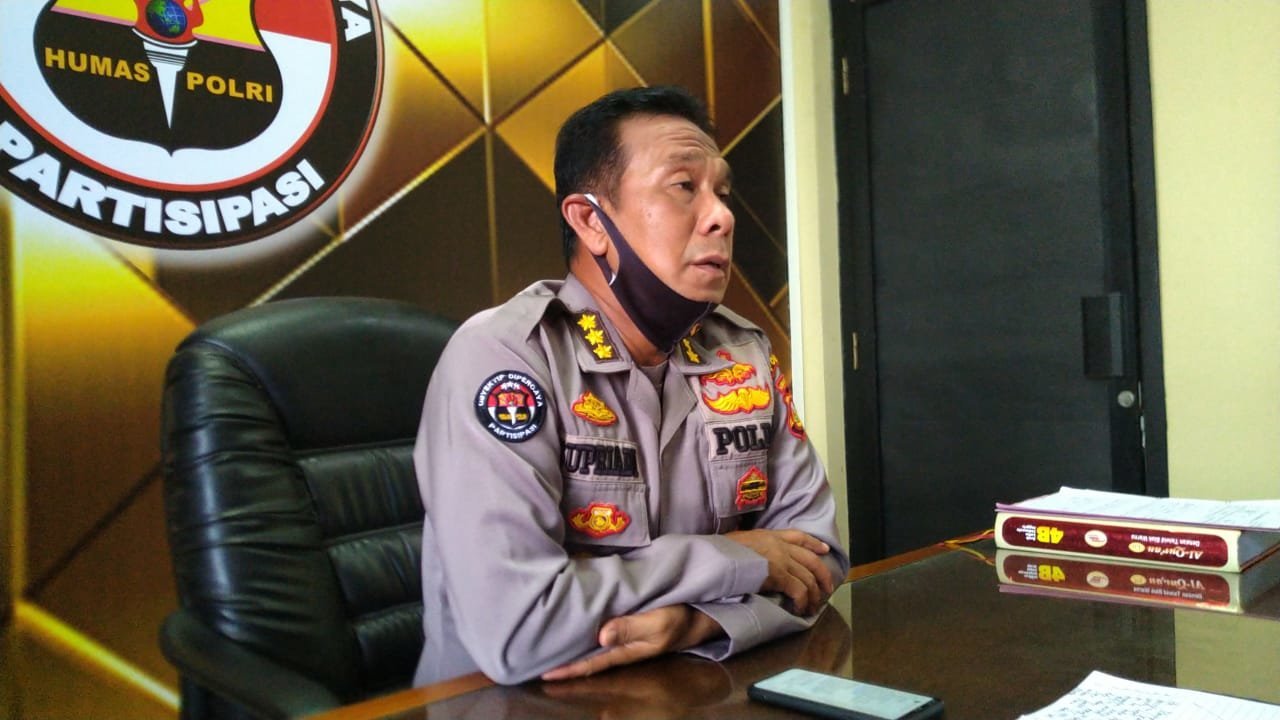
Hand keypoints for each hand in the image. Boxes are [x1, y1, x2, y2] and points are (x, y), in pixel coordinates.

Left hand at [541, 605, 723, 680]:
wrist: (699, 614)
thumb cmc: (680, 619)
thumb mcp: (659, 623)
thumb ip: (631, 628)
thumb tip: (601, 636)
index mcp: (625, 651)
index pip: (591, 665)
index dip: (568, 670)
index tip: (546, 674)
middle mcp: (620, 648)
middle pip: (587, 660)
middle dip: (564, 664)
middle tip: (537, 665)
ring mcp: (623, 638)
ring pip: (591, 648)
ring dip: (571, 650)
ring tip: (547, 650)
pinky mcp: (626, 625)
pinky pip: (599, 632)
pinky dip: (583, 634)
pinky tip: (572, 629)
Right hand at [725, 528, 834, 614]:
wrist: (718, 558)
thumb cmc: (721, 552)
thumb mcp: (738, 541)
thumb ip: (753, 546)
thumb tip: (755, 556)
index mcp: (770, 535)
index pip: (798, 536)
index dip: (814, 544)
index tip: (824, 550)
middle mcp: (780, 545)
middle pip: (811, 560)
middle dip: (823, 575)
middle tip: (828, 588)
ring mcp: (781, 560)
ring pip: (808, 578)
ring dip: (814, 595)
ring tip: (813, 606)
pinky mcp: (779, 576)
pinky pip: (800, 591)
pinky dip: (803, 602)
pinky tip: (800, 609)